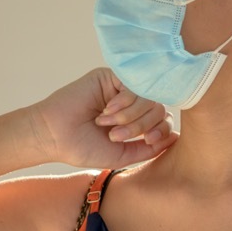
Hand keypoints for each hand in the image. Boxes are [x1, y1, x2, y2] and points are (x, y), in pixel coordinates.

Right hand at [26, 68, 176, 167]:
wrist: (54, 136)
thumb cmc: (83, 148)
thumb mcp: (123, 155)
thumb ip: (149, 148)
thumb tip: (177, 138)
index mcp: (133, 120)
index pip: (163, 119)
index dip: (161, 130)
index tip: (148, 140)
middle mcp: (130, 102)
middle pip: (158, 107)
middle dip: (141, 124)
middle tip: (116, 135)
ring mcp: (121, 88)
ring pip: (148, 96)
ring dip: (130, 115)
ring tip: (107, 125)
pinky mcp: (110, 76)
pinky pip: (133, 84)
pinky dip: (124, 102)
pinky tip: (106, 111)